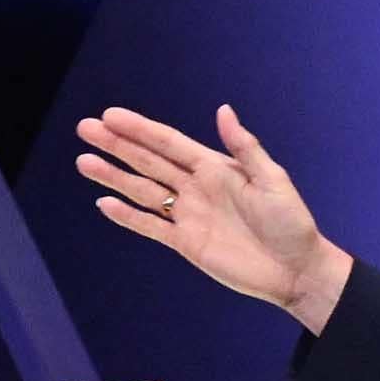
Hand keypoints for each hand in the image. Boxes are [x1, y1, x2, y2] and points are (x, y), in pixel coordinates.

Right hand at [78, 104, 351, 330]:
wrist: (295, 270)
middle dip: (116, 145)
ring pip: (142, 190)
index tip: (110, 115)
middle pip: (147, 161)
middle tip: (85, 129)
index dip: (139, 128)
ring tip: (84, 162)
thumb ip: (245, 147)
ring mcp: (188, 214)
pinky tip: (105, 203)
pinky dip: (127, 215)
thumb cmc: (291, 223)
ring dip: (114, 176)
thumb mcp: (273, 180)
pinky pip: (150, 226)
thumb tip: (223, 110)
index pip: (168, 142)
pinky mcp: (185, 243)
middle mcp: (196, 186)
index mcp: (215, 166)